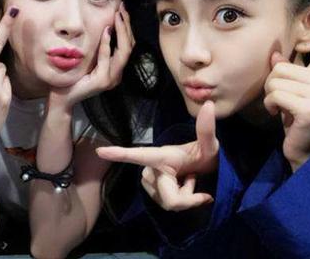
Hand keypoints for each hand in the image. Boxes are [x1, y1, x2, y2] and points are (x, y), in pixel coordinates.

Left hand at [49, 3, 134, 110]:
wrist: (62, 98)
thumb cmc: (72, 77)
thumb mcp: (88, 60)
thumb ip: (97, 49)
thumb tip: (103, 27)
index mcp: (115, 69)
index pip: (128, 45)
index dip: (127, 27)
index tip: (122, 10)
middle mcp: (117, 74)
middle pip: (130, 46)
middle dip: (127, 26)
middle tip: (122, 8)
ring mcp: (111, 79)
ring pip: (124, 51)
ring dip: (121, 31)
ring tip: (117, 16)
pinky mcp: (102, 81)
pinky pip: (107, 58)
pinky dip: (107, 44)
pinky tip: (106, 31)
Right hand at [97, 101, 218, 210]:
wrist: (205, 171)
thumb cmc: (204, 155)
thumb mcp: (210, 145)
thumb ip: (207, 129)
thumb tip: (209, 105)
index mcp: (160, 156)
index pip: (138, 155)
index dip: (118, 154)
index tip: (100, 151)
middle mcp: (151, 168)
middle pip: (169, 197)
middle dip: (189, 197)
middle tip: (196, 180)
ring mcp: (150, 182)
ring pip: (168, 203)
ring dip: (185, 197)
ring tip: (189, 180)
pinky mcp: (153, 193)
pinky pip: (168, 205)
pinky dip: (182, 201)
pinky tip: (185, 188)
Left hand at [264, 0, 309, 171]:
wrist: (305, 150)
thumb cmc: (296, 118)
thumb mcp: (291, 90)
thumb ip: (286, 70)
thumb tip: (275, 52)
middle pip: (280, 66)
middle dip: (272, 84)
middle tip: (284, 102)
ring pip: (275, 80)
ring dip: (270, 96)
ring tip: (283, 110)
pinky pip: (275, 94)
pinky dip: (271, 105)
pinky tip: (282, 116)